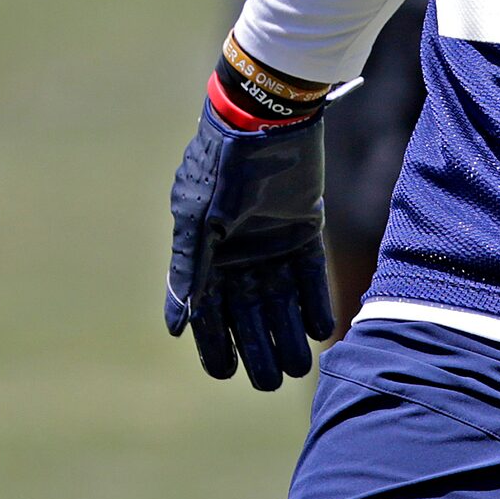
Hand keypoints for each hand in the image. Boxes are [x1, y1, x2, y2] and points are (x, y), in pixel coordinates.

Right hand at [166, 98, 331, 390]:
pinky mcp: (304, 226)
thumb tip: (177, 326)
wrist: (267, 116)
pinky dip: (314, 301)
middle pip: (248, 312)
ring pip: (281, 299)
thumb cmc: (224, 164)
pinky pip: (310, 274)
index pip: (208, 310)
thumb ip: (191, 269)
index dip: (214, 343)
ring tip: (298, 367)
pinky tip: (322, 329)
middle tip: (270, 382)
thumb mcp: (200, 218)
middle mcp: (239, 252)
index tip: (226, 375)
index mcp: (207, 251)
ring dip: (287, 332)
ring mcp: (272, 240)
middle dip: (257, 347)